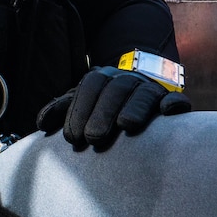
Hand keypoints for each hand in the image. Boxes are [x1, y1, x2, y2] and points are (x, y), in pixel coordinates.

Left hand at [36, 66, 190, 149]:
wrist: (141, 89)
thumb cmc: (105, 105)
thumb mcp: (83, 103)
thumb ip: (62, 110)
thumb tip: (40, 124)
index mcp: (103, 78)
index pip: (90, 87)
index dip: (79, 110)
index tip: (71, 137)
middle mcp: (126, 79)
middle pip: (115, 89)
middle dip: (102, 112)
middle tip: (93, 138)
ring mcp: (150, 88)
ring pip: (142, 92)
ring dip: (134, 107)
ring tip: (127, 125)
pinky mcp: (171, 99)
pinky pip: (175, 98)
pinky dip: (173, 103)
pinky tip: (167, 113)